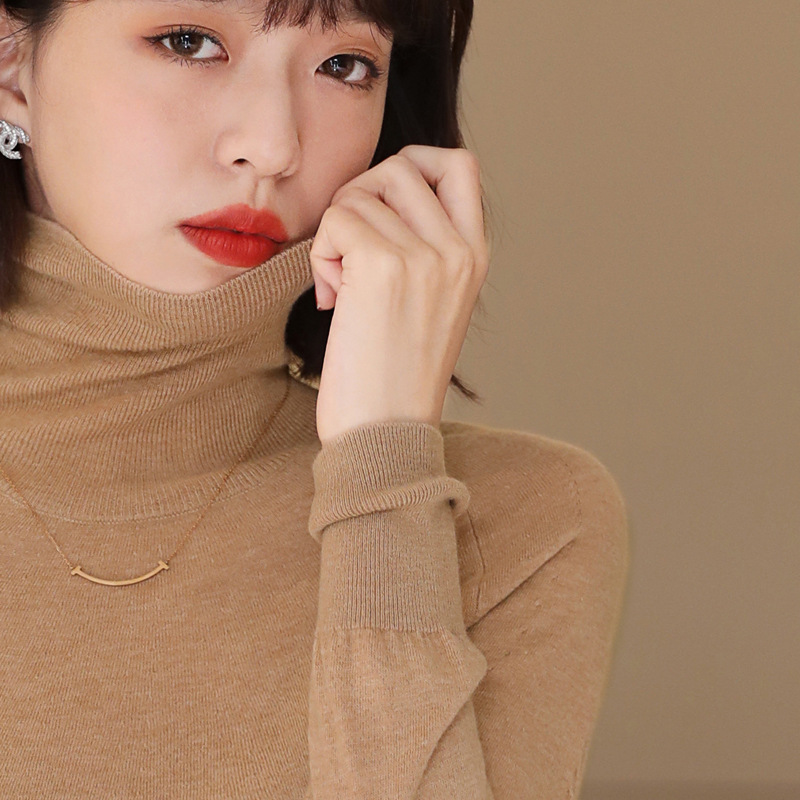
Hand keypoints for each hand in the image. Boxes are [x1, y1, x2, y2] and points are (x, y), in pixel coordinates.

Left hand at [309, 145, 488, 444]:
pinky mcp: (384, 266)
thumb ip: (425, 248)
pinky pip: (336, 220)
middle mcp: (458, 249)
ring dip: (335, 234)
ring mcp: (426, 256)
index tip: (382, 205)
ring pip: (359, 194)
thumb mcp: (434, 304)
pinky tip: (331, 298)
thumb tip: (377, 194)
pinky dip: (321, 255)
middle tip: (349, 249)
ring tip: (341, 287)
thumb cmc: (396, 375)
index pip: (459, 164)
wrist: (385, 432)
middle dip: (361, 197)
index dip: (414, 165)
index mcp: (475, 256)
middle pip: (400, 166)